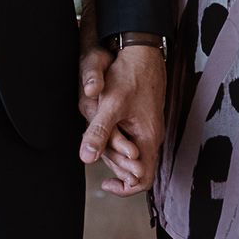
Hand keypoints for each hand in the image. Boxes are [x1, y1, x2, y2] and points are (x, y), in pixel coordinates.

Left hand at [79, 44, 164, 196]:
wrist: (143, 51)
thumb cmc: (129, 75)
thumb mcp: (111, 105)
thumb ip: (99, 133)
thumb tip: (86, 158)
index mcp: (148, 138)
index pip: (143, 180)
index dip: (125, 188)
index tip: (105, 182)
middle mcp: (152, 136)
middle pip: (133, 168)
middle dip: (113, 164)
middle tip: (95, 149)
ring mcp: (149, 127)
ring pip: (130, 153)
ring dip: (113, 151)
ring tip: (96, 137)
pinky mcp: (144, 118)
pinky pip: (131, 138)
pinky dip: (116, 139)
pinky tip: (103, 128)